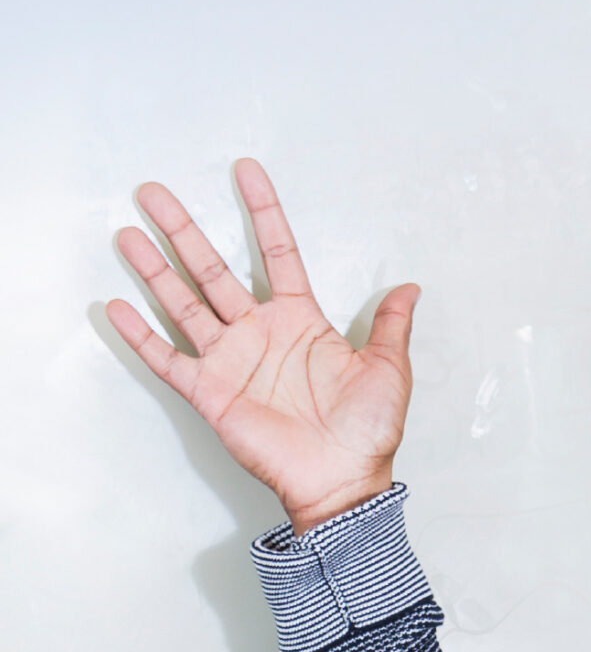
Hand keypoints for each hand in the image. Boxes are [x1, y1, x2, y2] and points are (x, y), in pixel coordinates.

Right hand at [105, 159, 417, 533]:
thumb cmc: (368, 430)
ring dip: (154, 270)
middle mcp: (260, 332)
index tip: (245, 170)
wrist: (344, 481)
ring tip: (127, 233)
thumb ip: (390, 325)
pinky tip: (118, 306)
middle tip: (153, 191)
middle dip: (184, 231)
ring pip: (183, 302)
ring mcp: (231, 359)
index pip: (278, 254)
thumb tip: (410, 288)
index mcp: (301, 321)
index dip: (263, 213)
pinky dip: (142, 335)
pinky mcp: (210, 391)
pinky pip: (169, 358)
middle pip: (213, 269)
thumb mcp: (388, 369)